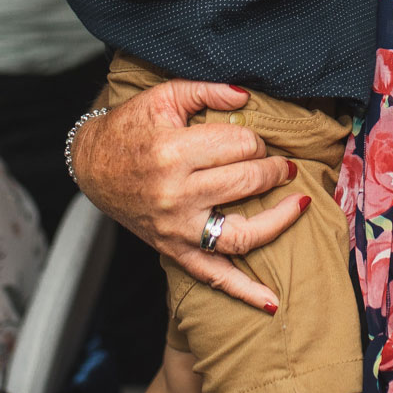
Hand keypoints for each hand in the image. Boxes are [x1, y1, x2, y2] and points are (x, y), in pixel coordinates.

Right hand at [71, 80, 304, 312]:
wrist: (92, 165)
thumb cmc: (130, 128)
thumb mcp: (163, 97)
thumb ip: (207, 90)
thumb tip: (247, 96)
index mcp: (174, 152)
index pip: (240, 146)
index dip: (257, 140)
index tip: (255, 140)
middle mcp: (177, 195)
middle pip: (246, 182)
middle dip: (273, 169)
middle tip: (281, 164)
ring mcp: (177, 228)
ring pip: (241, 235)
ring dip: (278, 221)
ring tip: (300, 204)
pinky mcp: (174, 250)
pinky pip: (214, 277)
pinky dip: (244, 292)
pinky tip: (272, 302)